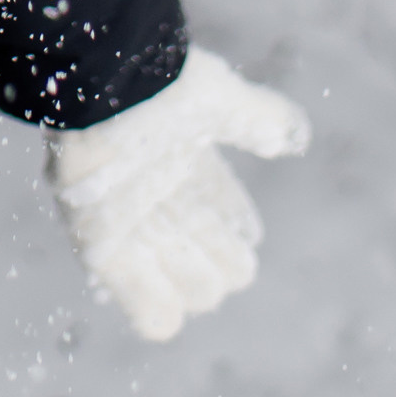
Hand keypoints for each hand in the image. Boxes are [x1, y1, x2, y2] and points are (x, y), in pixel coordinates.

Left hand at [46, 46, 308, 342]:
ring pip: (177, 284)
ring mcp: (129, 223)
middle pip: (206, 259)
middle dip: (218, 263)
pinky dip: (151, 310)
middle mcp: (160, 199)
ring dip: (193, 285)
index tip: (243, 232)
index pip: (226, 217)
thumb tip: (298, 137)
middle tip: (214, 244)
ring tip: (195, 272)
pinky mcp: (97, 241)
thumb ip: (260, 120)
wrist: (101, 82)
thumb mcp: (221, 101)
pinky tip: (167, 314)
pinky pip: (130, 293)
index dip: (238, 231)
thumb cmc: (161, 87)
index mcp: (189, 168)